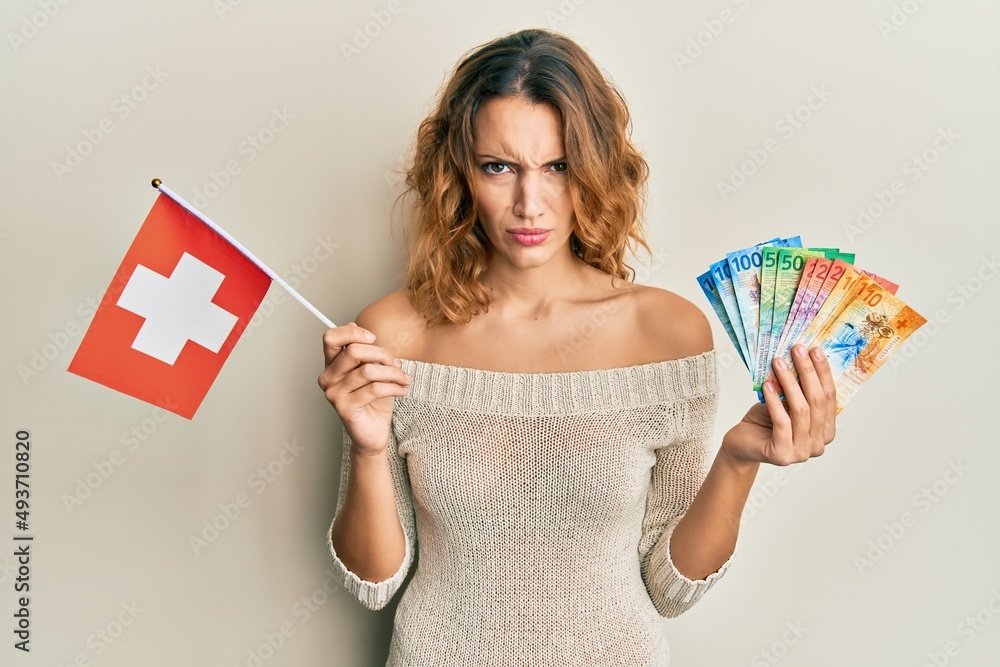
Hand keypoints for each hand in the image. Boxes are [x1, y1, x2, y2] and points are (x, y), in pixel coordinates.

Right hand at [317, 322, 412, 455]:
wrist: (374, 432)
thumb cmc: (374, 400)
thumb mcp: (372, 369)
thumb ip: (364, 351)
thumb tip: (357, 327)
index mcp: (331, 365)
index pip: (331, 338)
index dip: (352, 333)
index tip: (373, 338)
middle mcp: (327, 378)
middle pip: (353, 351)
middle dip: (381, 354)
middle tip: (396, 364)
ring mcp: (334, 394)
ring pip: (368, 371)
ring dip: (393, 373)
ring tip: (404, 379)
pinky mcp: (345, 408)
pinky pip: (375, 389)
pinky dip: (394, 387)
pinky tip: (403, 390)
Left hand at [721, 344, 837, 466]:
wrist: (742, 444)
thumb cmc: (765, 422)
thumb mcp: (785, 402)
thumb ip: (799, 390)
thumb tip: (802, 357)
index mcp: (826, 431)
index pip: (829, 397)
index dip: (823, 372)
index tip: (815, 349)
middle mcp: (818, 445)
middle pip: (817, 401)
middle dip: (808, 371)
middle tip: (798, 350)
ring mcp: (802, 452)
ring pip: (801, 410)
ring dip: (789, 382)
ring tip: (778, 363)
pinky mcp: (782, 455)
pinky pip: (782, 422)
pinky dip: (774, 401)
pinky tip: (767, 385)